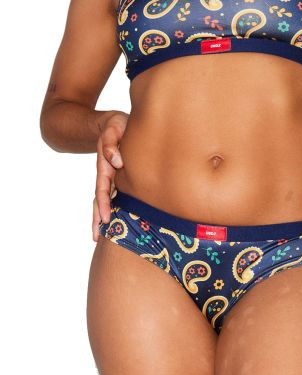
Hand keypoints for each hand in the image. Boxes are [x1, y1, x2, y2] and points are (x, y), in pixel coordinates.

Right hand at [92, 112, 128, 241]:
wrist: (113, 123)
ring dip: (99, 217)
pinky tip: (113, 224)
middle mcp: (105, 173)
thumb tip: (117, 162)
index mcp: (105, 164)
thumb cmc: (117, 124)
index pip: (103, 187)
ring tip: (98, 236)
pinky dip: (110, 210)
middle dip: (97, 217)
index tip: (105, 219)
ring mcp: (109, 176)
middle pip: (99, 198)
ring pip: (102, 200)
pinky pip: (112, 196)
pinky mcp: (115, 177)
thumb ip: (112, 141)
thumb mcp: (115, 126)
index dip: (104, 204)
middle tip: (97, 236)